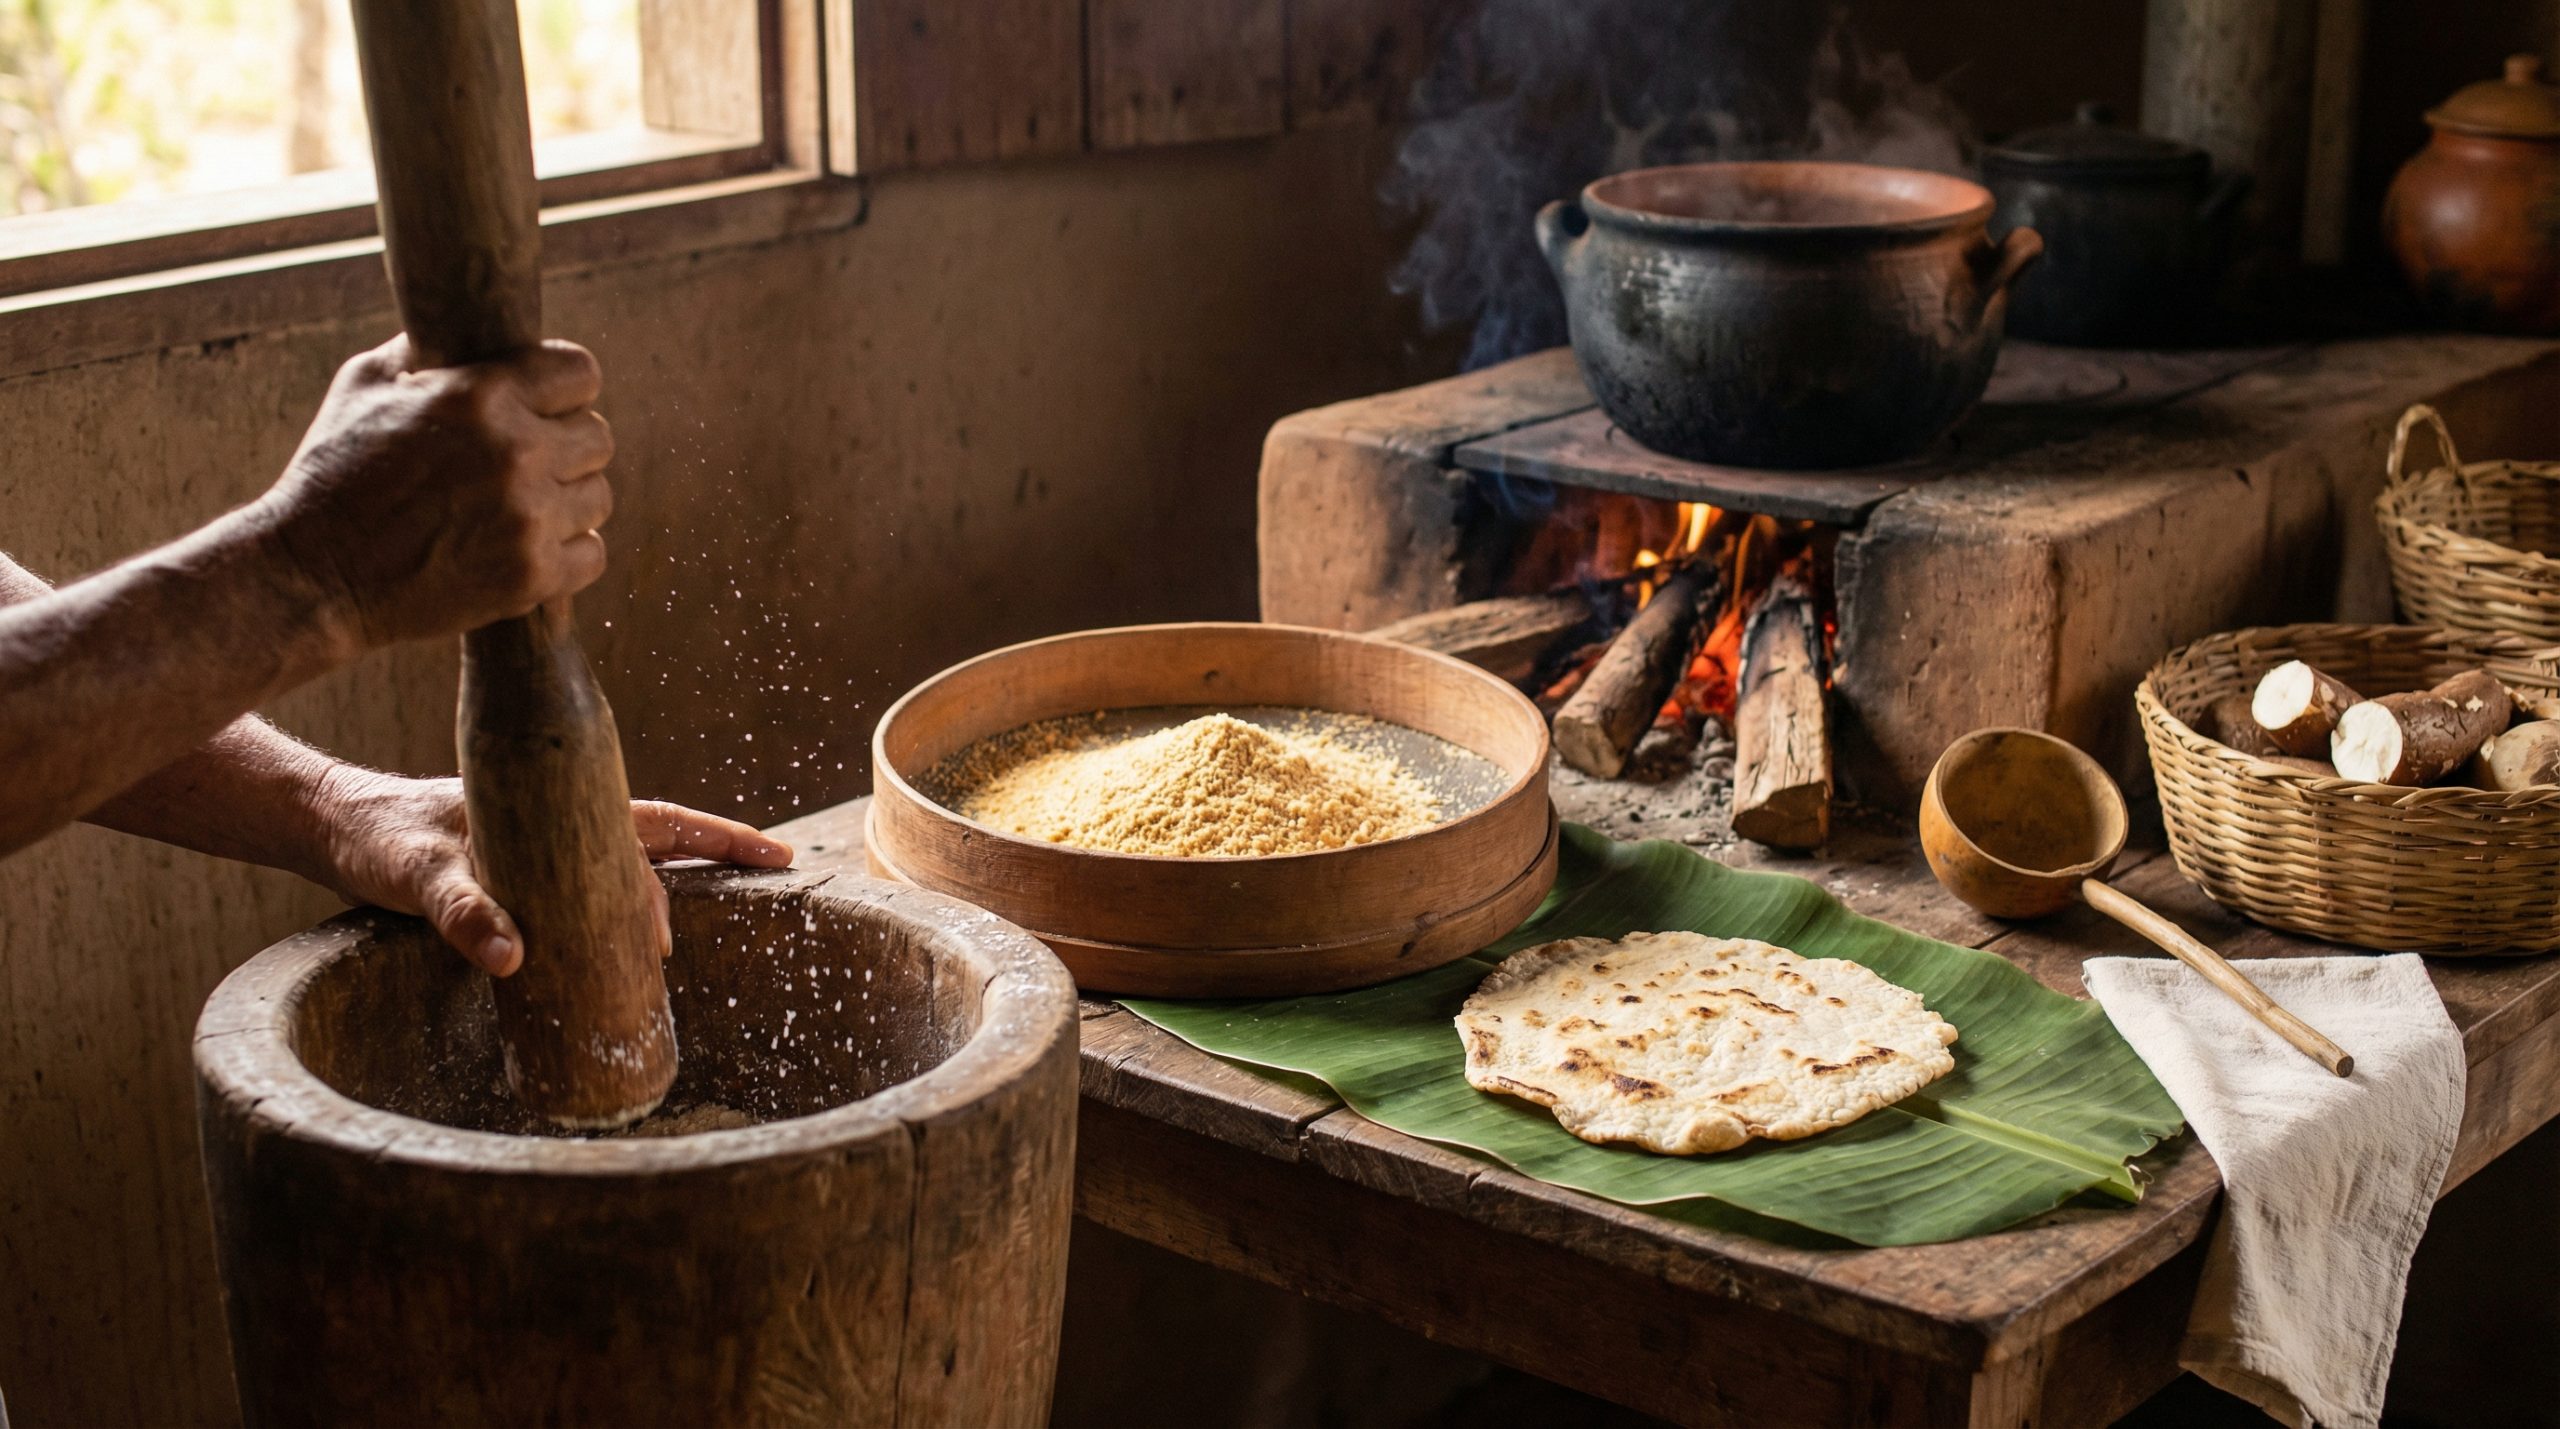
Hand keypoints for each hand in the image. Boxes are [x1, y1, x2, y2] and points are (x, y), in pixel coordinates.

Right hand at [253, 334, 617, 650]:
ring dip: (568, 502)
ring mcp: (529, 517)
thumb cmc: (333, 473)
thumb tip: (465, 323)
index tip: (547, 405)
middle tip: (529, 462)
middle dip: (566, 447)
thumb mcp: (364, 385)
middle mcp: (516, 451)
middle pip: (598, 437)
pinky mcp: (532, 576)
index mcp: (482, 395)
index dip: (565, 389)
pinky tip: (526, 546)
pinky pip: (593, 554)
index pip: (581, 373)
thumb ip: (427, 349)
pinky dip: (566, 554)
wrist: (312, 575)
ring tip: (521, 507)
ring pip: (599, 497)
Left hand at [306, 768, 794, 975]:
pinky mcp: (517, 878)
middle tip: (762, 878)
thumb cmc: (374, 835)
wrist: (328, 824)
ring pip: (623, 865)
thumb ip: (463, 913)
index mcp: (554, 807)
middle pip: (656, 841)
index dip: (712, 848)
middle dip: (712, 858)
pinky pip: (583, 892)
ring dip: (662, 890)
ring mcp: (540, 850)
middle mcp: (557, 824)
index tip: (760, 871)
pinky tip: (621, 945)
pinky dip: (612, 915)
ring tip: (691, 929)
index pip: (655, 825)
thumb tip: (515, 958)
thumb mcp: (414, 874)